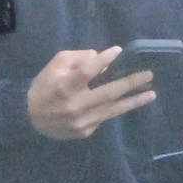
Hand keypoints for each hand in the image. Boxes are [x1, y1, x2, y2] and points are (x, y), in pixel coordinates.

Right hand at [27, 47, 155, 140]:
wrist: (31, 118)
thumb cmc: (45, 86)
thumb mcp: (56, 65)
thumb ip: (80, 59)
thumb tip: (104, 60)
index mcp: (64, 86)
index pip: (87, 71)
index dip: (103, 60)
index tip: (118, 51)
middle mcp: (75, 106)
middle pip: (108, 93)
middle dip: (130, 84)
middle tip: (149, 75)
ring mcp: (82, 121)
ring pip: (113, 110)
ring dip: (134, 101)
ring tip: (151, 94)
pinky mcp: (85, 131)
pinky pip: (104, 116)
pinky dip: (116, 108)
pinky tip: (128, 101)